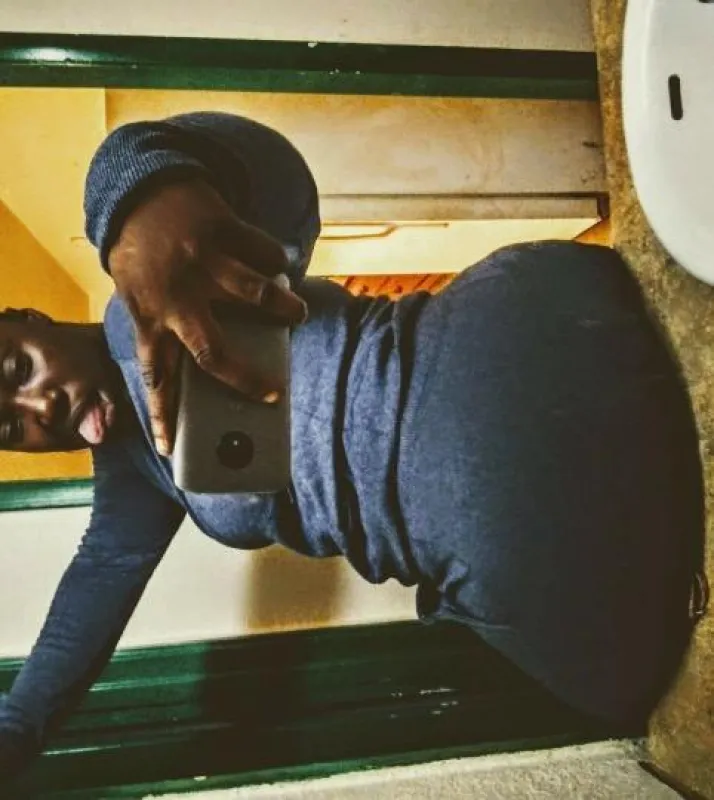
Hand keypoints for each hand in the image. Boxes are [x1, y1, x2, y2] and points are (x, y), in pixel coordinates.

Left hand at [108, 179, 307, 455]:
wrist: (139, 189)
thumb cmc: (141, 254)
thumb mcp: (139, 295)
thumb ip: (165, 326)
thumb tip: (208, 365)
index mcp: (149, 315)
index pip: (155, 377)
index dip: (162, 417)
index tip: (169, 452)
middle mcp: (175, 295)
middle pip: (214, 353)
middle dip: (247, 381)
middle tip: (274, 396)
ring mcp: (200, 262)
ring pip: (256, 296)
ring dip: (284, 309)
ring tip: (297, 316)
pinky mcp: (222, 229)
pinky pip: (264, 252)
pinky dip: (278, 261)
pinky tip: (280, 265)